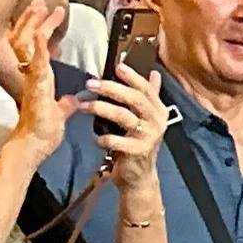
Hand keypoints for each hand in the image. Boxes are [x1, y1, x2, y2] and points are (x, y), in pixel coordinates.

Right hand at [1, 14, 69, 155]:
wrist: (32, 148)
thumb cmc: (42, 134)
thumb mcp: (59, 114)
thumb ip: (65, 105)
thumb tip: (73, 100)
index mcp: (40, 81)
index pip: (38, 50)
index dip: (41, 31)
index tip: (47, 15)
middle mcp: (33, 78)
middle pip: (28, 42)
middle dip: (32, 20)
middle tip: (38, 1)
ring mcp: (32, 83)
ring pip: (29, 48)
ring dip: (35, 27)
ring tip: (39, 7)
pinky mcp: (36, 90)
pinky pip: (37, 66)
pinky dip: (40, 50)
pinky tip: (42, 36)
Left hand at [87, 62, 172, 192]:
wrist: (139, 176)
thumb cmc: (137, 144)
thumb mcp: (145, 118)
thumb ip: (149, 96)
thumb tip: (154, 73)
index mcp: (158, 110)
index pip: (146, 88)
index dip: (132, 76)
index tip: (117, 66)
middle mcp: (157, 121)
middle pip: (135, 99)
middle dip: (111, 88)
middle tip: (90, 83)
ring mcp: (149, 136)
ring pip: (124, 116)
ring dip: (102, 108)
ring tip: (84, 105)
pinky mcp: (139, 151)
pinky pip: (119, 141)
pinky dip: (105, 139)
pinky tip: (96, 138)